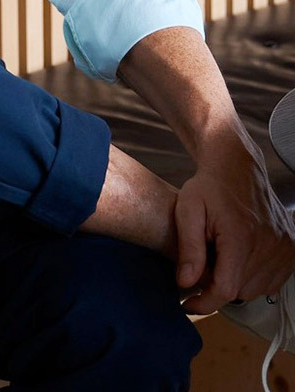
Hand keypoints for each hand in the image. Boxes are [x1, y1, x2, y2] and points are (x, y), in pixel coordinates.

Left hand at [175, 135, 294, 313]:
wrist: (237, 165)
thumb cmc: (208, 187)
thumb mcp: (187, 210)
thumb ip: (188, 248)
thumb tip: (185, 283)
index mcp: (241, 236)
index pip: (225, 289)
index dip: (204, 302)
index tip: (186, 303)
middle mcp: (269, 245)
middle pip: (239, 291)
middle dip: (217, 285)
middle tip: (202, 265)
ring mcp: (285, 247)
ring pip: (256, 289)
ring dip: (235, 281)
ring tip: (220, 256)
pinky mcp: (292, 248)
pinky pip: (271, 280)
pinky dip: (253, 277)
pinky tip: (239, 256)